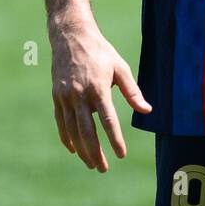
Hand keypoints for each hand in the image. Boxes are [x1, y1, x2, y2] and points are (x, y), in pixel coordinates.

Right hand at [49, 12, 152, 170]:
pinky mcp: (57, 97)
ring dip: (81, 150)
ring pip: (72, 131)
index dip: (115, 139)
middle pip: (87, 131)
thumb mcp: (120, 67)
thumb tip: (147, 110)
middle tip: (104, 168)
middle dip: (95, 152)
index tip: (121, 154)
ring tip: (91, 164)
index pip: (108, 120)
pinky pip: (61, 122)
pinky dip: (67, 138)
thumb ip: (132, 91)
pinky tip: (73, 149)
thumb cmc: (100, 51)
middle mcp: (79, 95)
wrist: (71, 36)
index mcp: (97, 88)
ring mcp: (65, 97)